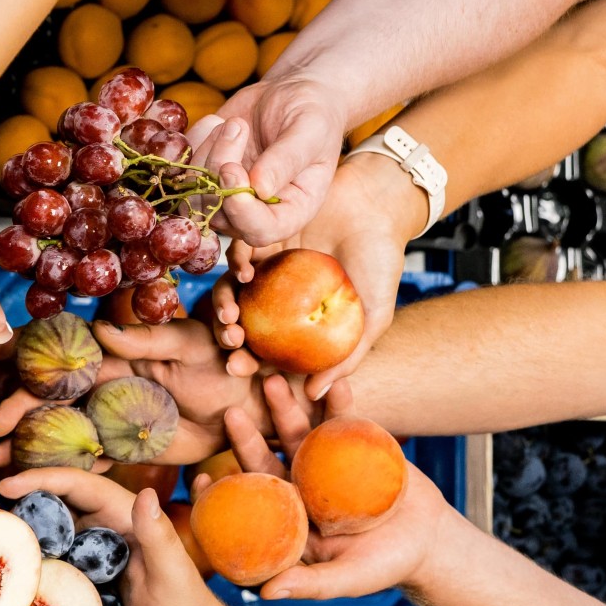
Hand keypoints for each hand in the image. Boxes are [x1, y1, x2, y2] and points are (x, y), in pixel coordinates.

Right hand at [0, 318, 268, 468]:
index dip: (26, 347)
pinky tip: (32, 478)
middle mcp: (107, 384)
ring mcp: (113, 417)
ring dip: (28, 442)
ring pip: (60, 428)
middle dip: (17, 407)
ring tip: (0, 460)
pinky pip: (87, 457)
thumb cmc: (226, 366)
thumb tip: (102, 330)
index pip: (62, 348)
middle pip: (51, 395)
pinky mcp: (128, 447)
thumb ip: (148, 339)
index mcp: (117, 353)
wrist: (252, 408)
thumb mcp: (191, 344)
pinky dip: (60, 467)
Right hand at [0, 468, 226, 605]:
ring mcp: (88, 557)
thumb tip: (145, 495)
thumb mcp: (173, 575)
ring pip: (45, 536)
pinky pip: (47, 568)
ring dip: (15, 535)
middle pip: (52, 506)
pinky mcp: (80, 582)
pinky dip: (24, 568)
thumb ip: (157, 536)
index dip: (41, 479)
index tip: (6, 485)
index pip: (78, 486)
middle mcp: (101, 531)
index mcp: (124, 518)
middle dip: (17, 502)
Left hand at [191, 78, 345, 249]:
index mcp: (292, 210)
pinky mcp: (204, 177)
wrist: (289, 94)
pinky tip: (217, 123)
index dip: (240, 210)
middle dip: (219, 167)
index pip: (260, 231)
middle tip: (237, 126)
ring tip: (233, 122)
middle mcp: (256, 211)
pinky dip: (194, 143)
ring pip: (195, 195)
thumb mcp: (309, 131)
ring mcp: (226, 197)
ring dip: (207, 153)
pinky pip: (181, 172)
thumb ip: (286, 160)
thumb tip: (260, 189)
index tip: (231, 170)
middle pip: (220, 213)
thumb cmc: (311, 112)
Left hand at [200, 376, 455, 601]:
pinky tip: (333, 383)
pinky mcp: (355, 442)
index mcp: (287, 513)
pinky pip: (343, 419)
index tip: (203, 476)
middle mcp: (298, 483)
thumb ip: (309, 584)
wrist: (428, 540)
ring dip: (286, 406)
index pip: (248, 499)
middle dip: (249, 434)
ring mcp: (324, 461)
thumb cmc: (383, 566)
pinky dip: (339, 402)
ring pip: (299, 430)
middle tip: (232, 411)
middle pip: (267, 456)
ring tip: (273, 381)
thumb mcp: (346, 578)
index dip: (224, 488)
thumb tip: (265, 594)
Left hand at [207, 152, 412, 397]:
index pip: (263, 350)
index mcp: (295, 322)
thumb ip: (346, 358)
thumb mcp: (373, 318)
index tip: (239, 369)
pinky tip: (244, 273)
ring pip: (230, 290)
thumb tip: (313, 397)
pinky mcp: (261, 236)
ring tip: (229, 315)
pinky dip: (235, 264)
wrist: (381, 209)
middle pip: (239, 322)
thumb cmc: (381, 264)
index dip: (246, 362)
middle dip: (227, 337)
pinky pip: (239, 252)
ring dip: (223, 305)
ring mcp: (264, 267)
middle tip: (231, 343)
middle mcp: (274, 297)